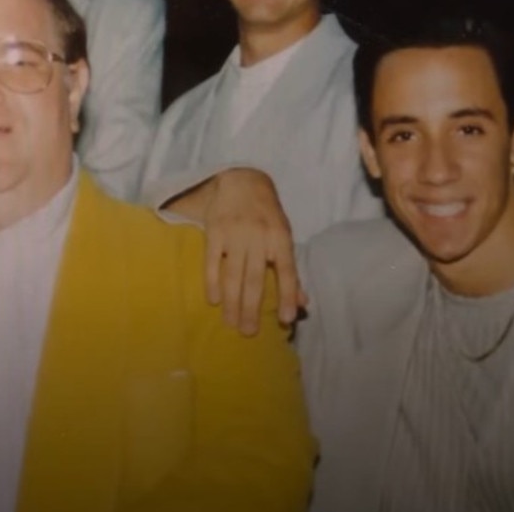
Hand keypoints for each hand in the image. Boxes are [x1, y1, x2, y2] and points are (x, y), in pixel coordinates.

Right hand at [201, 168, 306, 335]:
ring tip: (231, 323)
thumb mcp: (284, 236)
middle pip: (255, 279)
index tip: (284, 319)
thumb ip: (290, 270)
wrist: (243, 180)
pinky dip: (212, 281)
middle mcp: (259, 237)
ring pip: (233, 274)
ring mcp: (235, 234)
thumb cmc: (267, 214)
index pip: (287, 272)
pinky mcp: (214, 231)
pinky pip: (212, 261)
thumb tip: (301, 303)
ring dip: (232, 302)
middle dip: (251, 308)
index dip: (286, 295)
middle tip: (248, 332)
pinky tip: (214, 300)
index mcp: (281, 238)